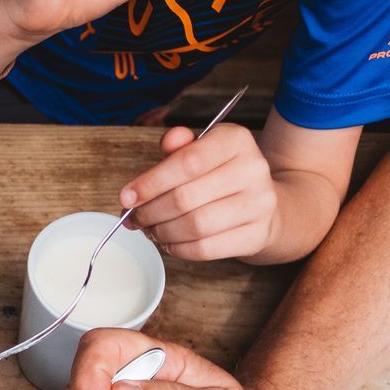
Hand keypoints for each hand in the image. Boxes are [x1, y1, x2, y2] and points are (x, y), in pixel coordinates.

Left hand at [120, 123, 278, 260]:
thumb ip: (179, 146)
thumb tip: (167, 142)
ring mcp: (258, 204)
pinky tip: (169, 242)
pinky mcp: (256, 234)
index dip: (150, 183)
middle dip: (150, 212)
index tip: (126, 197)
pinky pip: (205, 248)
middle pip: (185, 198)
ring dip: (162, 232)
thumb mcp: (201, 150)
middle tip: (135, 218)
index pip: (187, 162)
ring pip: (194, 226)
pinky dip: (179, 248)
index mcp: (235, 140)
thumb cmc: (220, 175)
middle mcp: (252, 169)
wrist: (263, 203)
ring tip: (151, 230)